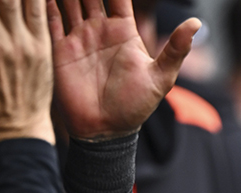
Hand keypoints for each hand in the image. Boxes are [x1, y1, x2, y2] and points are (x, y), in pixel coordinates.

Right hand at [48, 0, 198, 139]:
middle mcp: (99, 30)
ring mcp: (78, 37)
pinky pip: (49, 20)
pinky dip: (43, 4)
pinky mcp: (59, 49)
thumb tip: (197, 23)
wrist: (106, 131)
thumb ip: (176, 49)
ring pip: (68, 1)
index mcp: (123, 31)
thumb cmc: (135, 107)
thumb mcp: (161, 78)